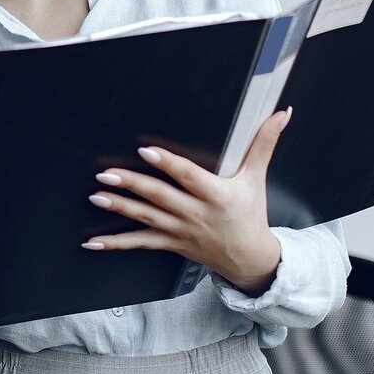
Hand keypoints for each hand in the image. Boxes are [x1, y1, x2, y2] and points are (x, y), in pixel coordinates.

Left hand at [83, 109, 291, 293]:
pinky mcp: (171, 244)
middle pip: (160, 197)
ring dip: (120, 208)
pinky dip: (115, 244)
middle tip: (105, 174)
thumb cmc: (251, 215)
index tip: (146, 151)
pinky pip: (140, 244)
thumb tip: (281, 114)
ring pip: (146, 218)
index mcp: (216, 195)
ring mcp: (181, 231)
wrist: (251, 259)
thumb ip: (264, 144)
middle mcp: (195, 214)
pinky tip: (93, 242)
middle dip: (132, 185)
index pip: (189, 176)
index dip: (168, 164)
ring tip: (96, 197)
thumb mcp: (257, 178)